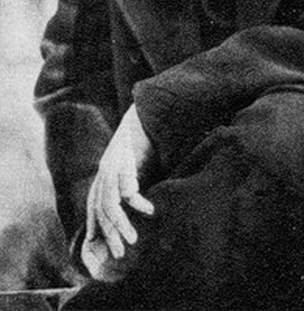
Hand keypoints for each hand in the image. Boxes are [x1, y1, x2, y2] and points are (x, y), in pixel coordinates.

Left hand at [84, 104, 155, 265]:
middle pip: (100, 210)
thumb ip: (132, 183)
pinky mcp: (124, 160)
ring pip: (109, 204)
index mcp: (104, 173)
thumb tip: (137, 206)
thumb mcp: (136, 165)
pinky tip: (149, 211)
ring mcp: (112, 165)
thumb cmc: (146, 139)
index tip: (102, 248)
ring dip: (120, 224)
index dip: (95, 228)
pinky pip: (127, 189)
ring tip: (133, 238)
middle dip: (109, 234)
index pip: (94, 208)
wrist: (147, 110)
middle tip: (120, 253)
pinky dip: (138, 204)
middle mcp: (104, 171)